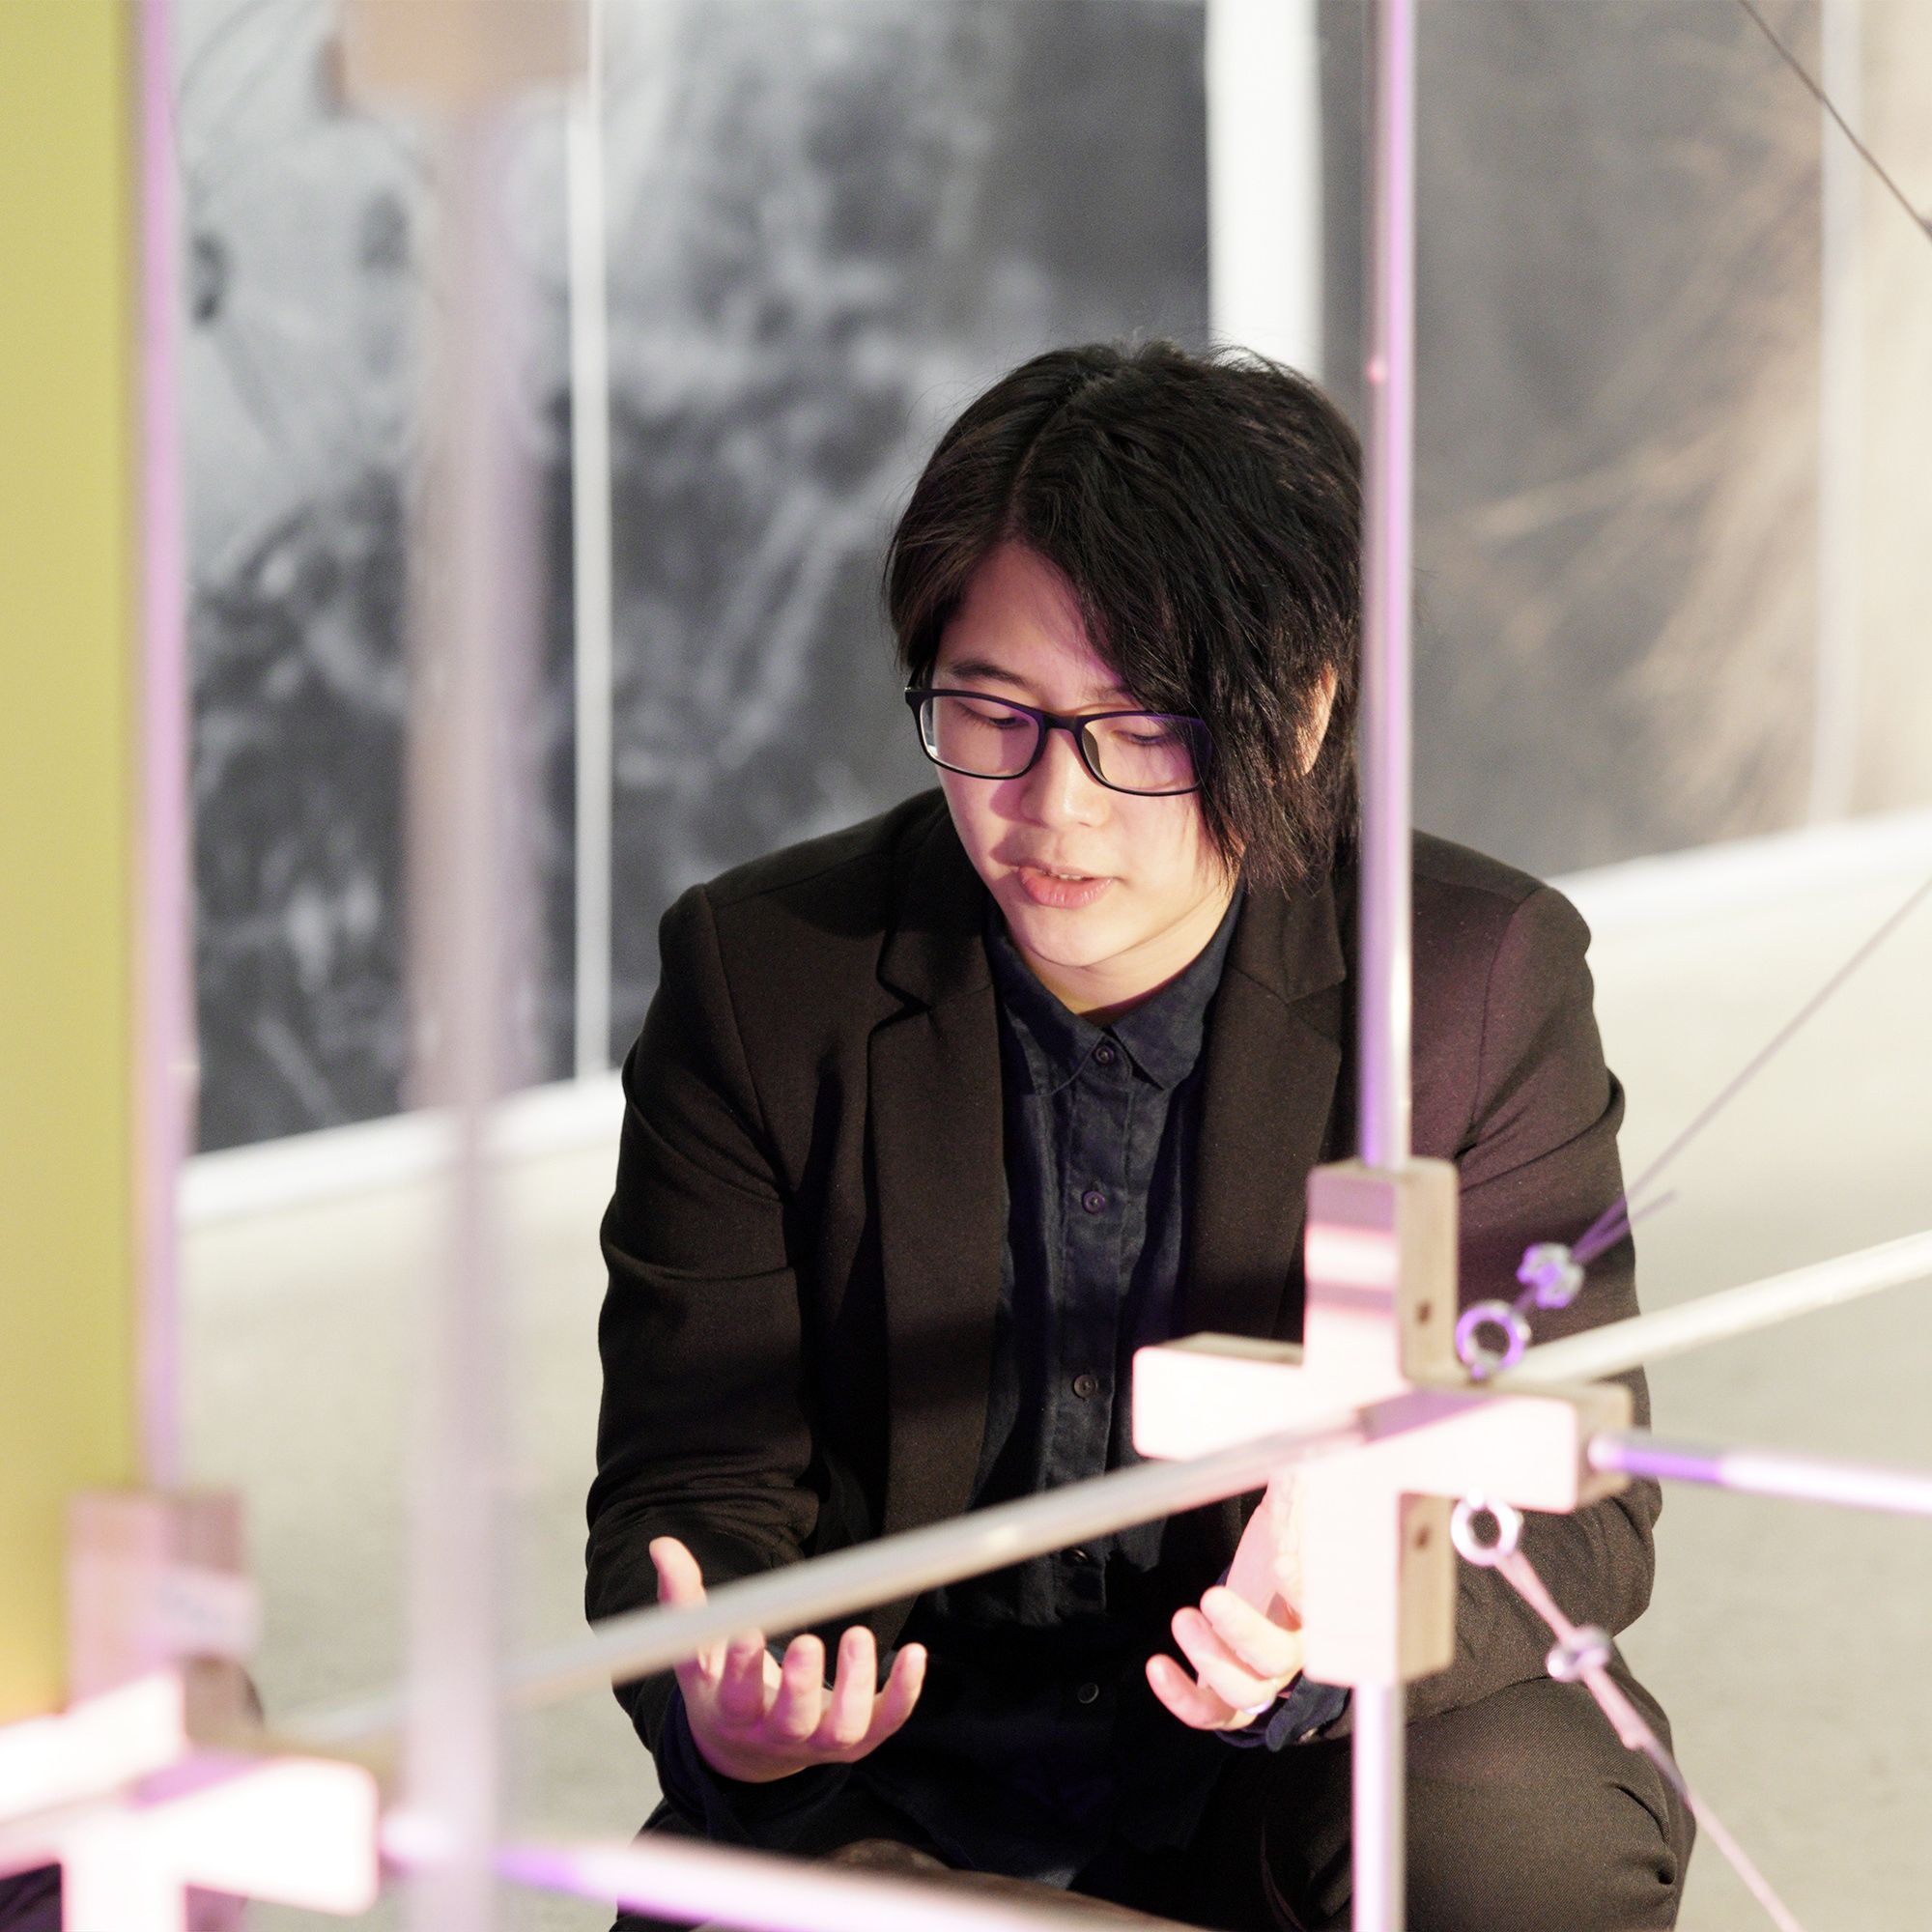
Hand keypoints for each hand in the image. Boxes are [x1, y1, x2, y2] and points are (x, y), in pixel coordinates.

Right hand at [650, 1537, 926, 1783]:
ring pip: (844, 1729)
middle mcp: (778, 1736)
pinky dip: (905, 1692)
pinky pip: (886, 1721)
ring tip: (857, 1636)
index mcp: (732, 1714)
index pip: (734, 1699)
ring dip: (856, 1686)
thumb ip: (681, 1600)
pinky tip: (916, 1653)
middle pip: (792, 1723)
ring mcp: (821, 1743)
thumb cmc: (721, 1686)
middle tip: (807, 1643)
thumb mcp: (694, 1651)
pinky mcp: (859, 1739)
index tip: (747, 1633)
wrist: (749, 1751)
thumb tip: (662, 1545)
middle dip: (800, 1686)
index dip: (740, 1671)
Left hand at [1145, 1475, 1305, 1731]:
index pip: (1325, 1609)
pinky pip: (1213, 1713)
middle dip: (1243, 1633)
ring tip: (1183, 1619)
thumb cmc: (1287, 1540)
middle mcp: (1298, 1647)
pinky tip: (1158, 1667)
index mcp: (1321, 1605)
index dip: (1306, 1592)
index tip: (1283, 1563)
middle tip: (1212, 1598)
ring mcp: (1264, 1674)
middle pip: (1280, 1659)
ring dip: (1210, 1663)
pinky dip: (1184, 1699)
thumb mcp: (1291, 1510)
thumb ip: (1294, 1494)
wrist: (1273, 1576)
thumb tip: (1296, 1469)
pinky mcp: (1230, 1690)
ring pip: (1248, 1694)